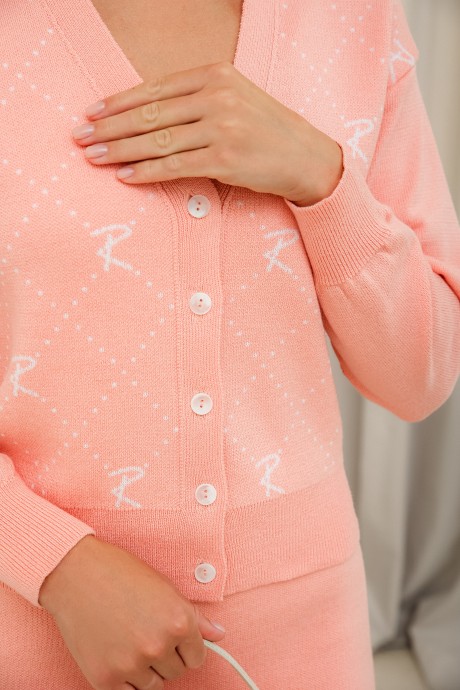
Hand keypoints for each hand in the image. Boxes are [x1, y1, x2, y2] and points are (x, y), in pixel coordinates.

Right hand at [39, 535, 225, 689]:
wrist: (76, 574)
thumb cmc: (120, 574)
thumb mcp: (164, 588)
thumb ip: (195, 618)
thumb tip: (220, 635)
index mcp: (179, 621)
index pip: (197, 657)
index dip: (184, 646)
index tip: (169, 635)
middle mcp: (159, 645)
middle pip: (175, 672)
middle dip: (164, 656)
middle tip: (144, 630)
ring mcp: (132, 665)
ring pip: (153, 684)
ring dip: (145, 669)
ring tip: (128, 638)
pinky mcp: (106, 679)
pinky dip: (124, 679)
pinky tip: (116, 652)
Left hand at [71, 60, 342, 205]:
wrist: (308, 158)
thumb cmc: (267, 131)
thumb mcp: (235, 100)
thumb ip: (196, 100)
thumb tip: (147, 115)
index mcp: (216, 75)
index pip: (154, 89)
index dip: (118, 103)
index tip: (92, 114)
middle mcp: (217, 97)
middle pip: (150, 114)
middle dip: (109, 128)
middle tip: (81, 138)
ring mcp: (221, 128)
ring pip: (157, 140)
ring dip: (120, 151)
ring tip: (94, 158)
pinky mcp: (225, 160)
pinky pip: (175, 166)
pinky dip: (147, 172)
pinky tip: (125, 175)